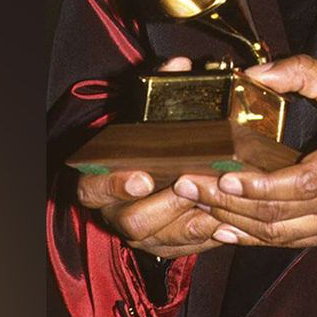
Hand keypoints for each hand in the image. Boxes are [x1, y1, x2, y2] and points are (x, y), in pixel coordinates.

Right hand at [75, 57, 224, 259]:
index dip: (112, 185)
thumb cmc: (153, 136)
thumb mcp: (152, 109)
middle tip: (190, 187)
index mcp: (100, 178)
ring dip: (190, 224)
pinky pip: (183, 251)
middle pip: (130, 221)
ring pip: (159, 241)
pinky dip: (206, 239)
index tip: (141, 176)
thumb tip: (179, 65)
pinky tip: (226, 222)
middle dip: (165, 206)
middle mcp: (115, 210)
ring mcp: (141, 232)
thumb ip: (160, 87)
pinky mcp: (166, 246)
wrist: (164, 165)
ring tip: (216, 205)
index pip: (90, 188)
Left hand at [182, 55, 316, 247]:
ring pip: (279, 234)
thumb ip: (306, 73)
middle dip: (227, 202)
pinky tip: (223, 228)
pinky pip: (288, 243)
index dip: (261, 185)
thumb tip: (255, 73)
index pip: (304, 182)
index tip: (225, 175)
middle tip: (186, 183)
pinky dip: (252, 238)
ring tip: (194, 203)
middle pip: (280, 213)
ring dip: (233, 222)